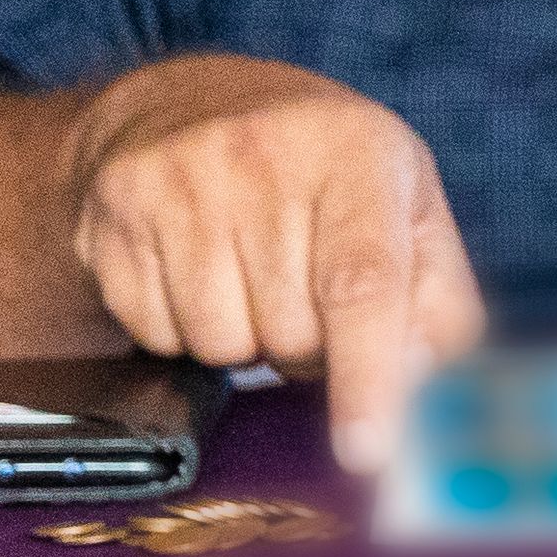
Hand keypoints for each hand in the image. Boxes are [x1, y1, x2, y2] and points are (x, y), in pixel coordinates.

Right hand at [56, 56, 485, 469]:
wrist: (186, 104)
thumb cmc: (325, 175)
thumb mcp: (407, 210)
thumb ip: (440, 307)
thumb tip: (438, 403)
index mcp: (356, 152)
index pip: (362, 283)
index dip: (368, 376)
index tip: (368, 452)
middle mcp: (263, 152)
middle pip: (290, 333)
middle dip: (306, 346)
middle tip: (304, 293)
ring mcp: (180, 176)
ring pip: (219, 344)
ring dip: (242, 339)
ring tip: (249, 277)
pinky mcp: (117, 208)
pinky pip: (155, 332)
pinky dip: (181, 326)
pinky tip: (193, 270)